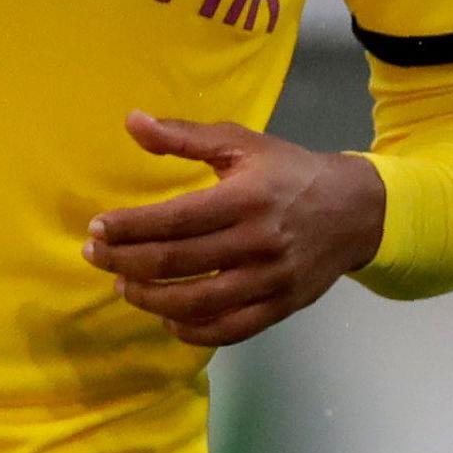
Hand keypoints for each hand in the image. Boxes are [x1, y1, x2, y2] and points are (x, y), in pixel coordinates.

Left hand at [81, 110, 385, 346]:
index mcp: (243, 199)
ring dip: (151, 299)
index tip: (96, 229)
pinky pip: (233, 329)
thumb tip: (132, 121)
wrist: (357, 210)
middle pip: (178, 262)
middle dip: (126, 261)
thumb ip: (184, 136)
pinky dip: (195, 331)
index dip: (129, 227)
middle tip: (94, 255)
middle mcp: (257, 243)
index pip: (173, 220)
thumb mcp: (240, 143)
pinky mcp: (283, 307)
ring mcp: (271, 280)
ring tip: (123, 285)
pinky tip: (167, 318)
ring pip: (200, 302)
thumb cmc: (288, 171)